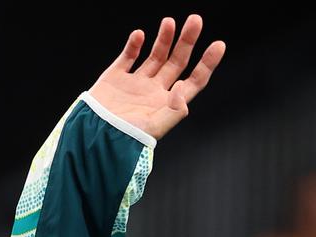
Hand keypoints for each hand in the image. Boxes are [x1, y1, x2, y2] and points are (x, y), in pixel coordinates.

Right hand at [88, 14, 225, 139]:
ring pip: (155, 56)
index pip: (194, 81)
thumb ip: (173, 111)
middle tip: (196, 20)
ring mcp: (137, 84)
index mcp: (169, 104)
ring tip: (170, 22)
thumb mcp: (156, 128)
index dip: (207, 64)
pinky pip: (128, 57)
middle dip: (187, 42)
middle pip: (177, 62)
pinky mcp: (116, 78)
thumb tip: (183, 89)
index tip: (218, 45)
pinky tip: (140, 35)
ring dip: (164, 39)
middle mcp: (155, 92)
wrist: (97, 136)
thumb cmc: (128, 138)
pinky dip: (134, 45)